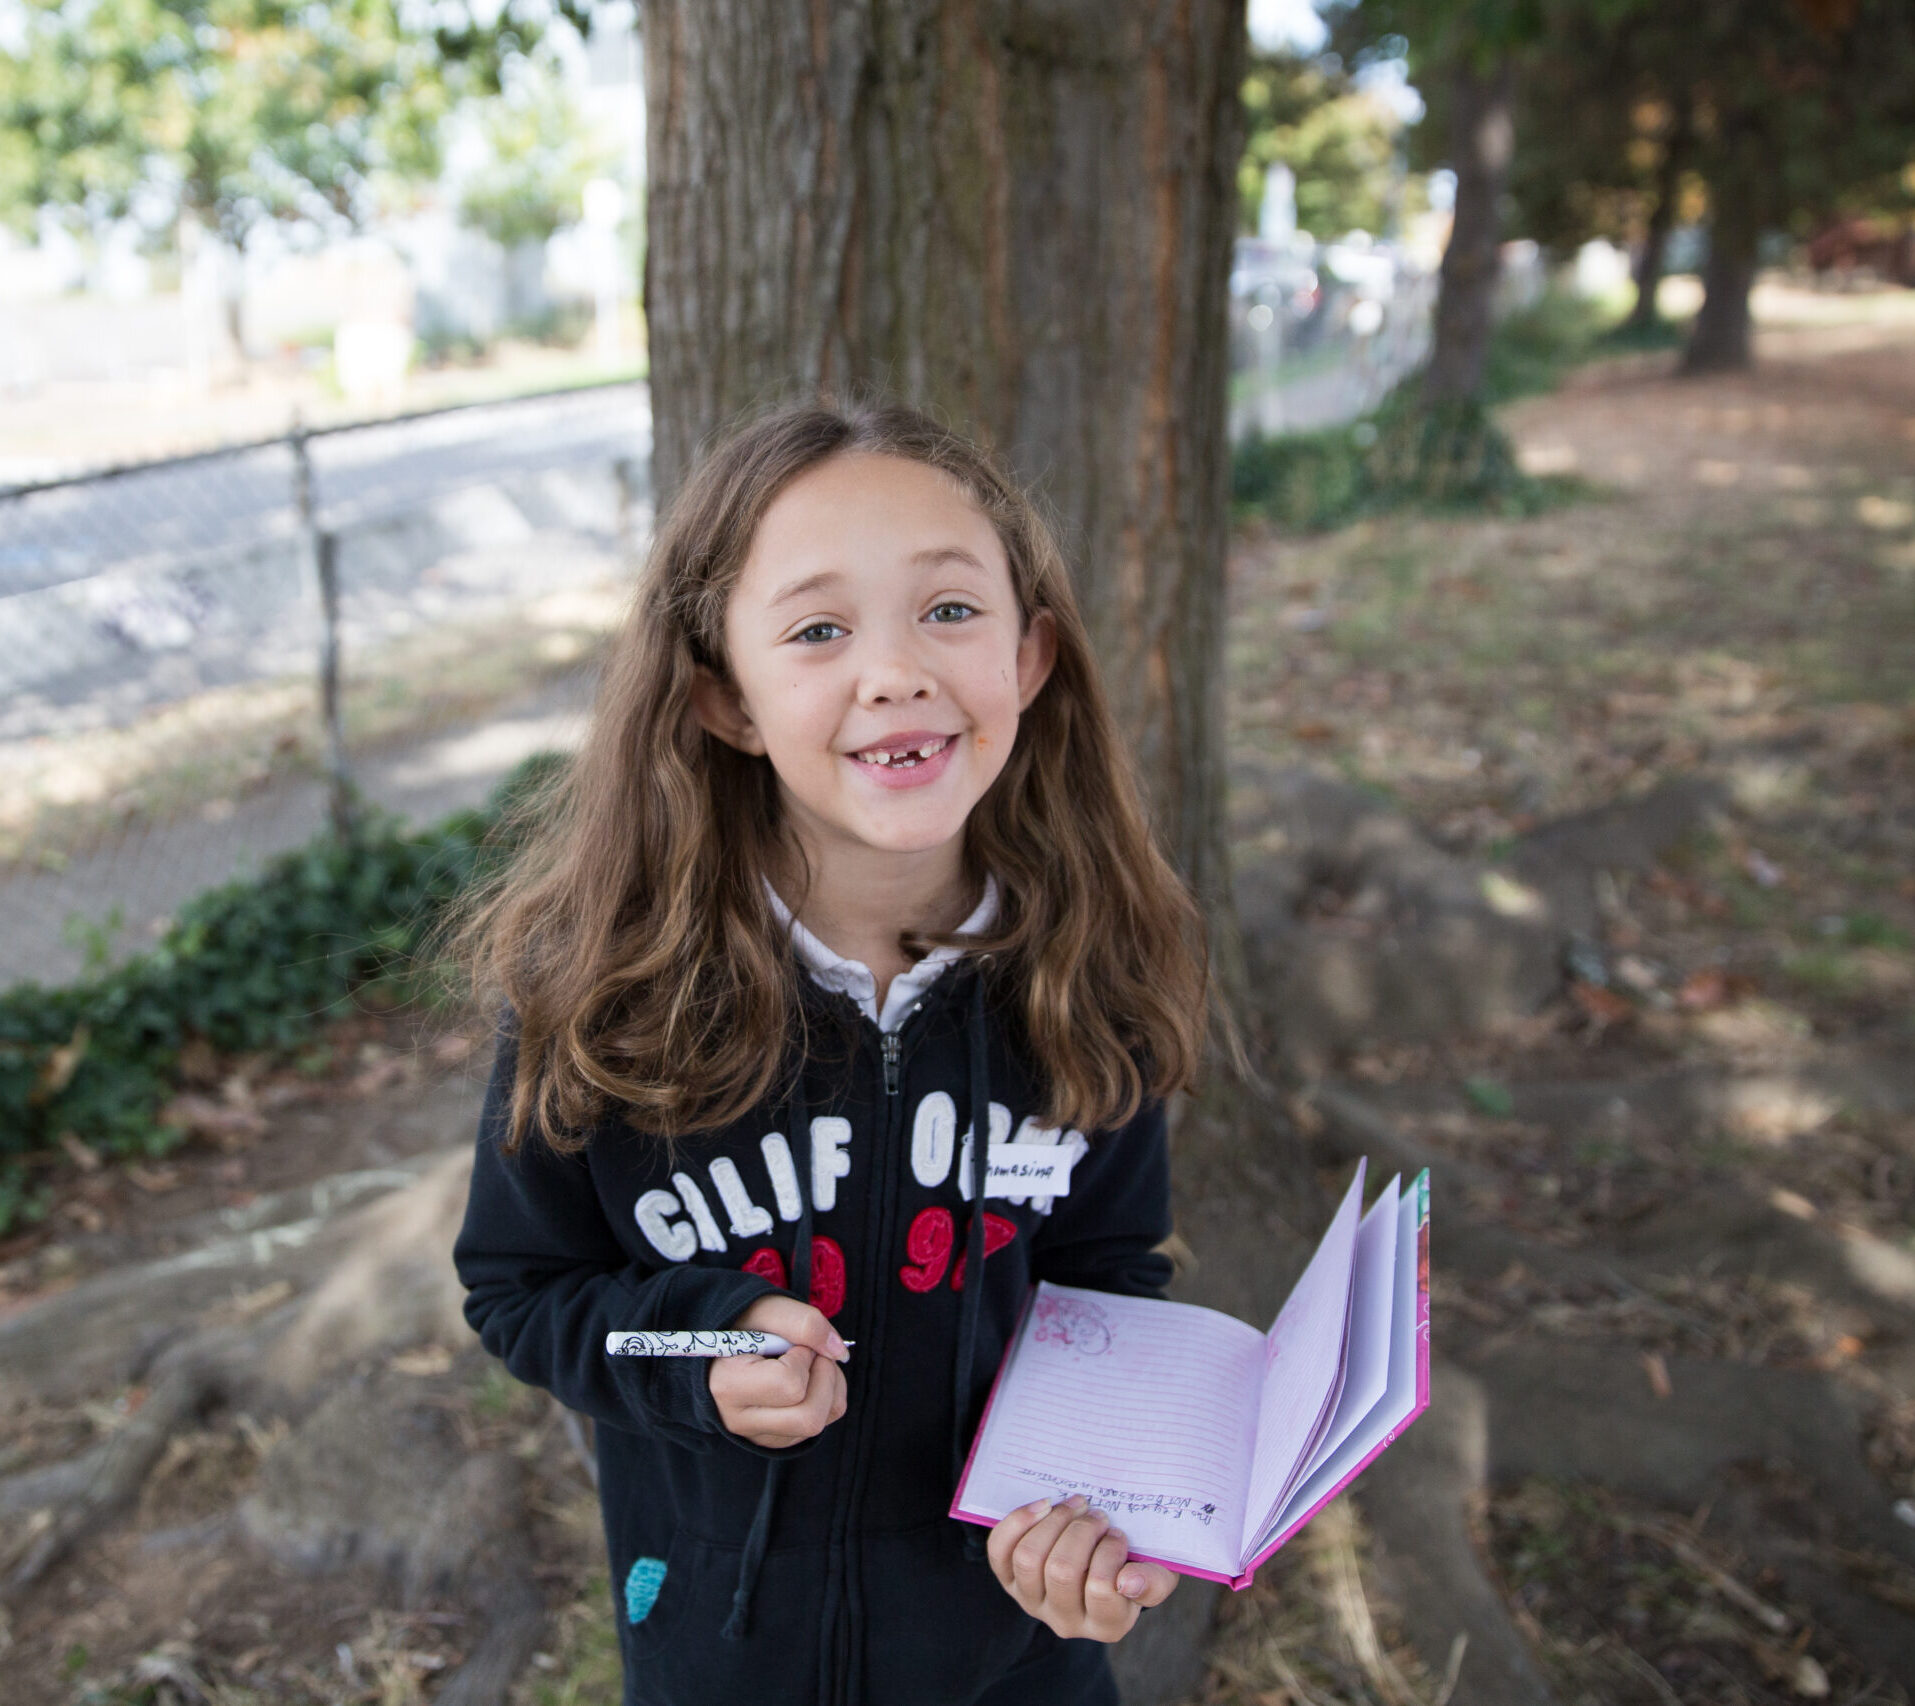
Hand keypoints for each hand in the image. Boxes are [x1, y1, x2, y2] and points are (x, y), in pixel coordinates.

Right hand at [708, 1295, 848, 1447]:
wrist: (725, 1344)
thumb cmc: (745, 1324)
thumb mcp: (768, 1309)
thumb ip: (806, 1323)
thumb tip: (840, 1353)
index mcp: (728, 1385)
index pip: (789, 1385)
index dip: (803, 1357)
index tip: (793, 1343)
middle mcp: (740, 1420)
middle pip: (809, 1417)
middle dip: (825, 1377)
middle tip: (812, 1353)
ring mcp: (759, 1435)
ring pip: (818, 1423)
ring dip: (830, 1386)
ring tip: (811, 1363)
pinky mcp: (777, 1440)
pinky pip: (821, 1425)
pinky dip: (828, 1397)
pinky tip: (810, 1378)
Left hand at [986, 1494, 1178, 1641]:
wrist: (1103, 1562)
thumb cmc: (1133, 1566)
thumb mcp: (1157, 1574)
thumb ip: (1155, 1581)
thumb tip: (1128, 1581)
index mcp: (1107, 1624)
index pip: (1102, 1589)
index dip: (1110, 1553)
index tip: (1119, 1534)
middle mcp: (1066, 1621)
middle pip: (1061, 1571)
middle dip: (1082, 1530)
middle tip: (1098, 1514)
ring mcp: (1033, 1602)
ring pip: (1030, 1558)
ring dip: (1054, 1521)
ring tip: (1075, 1505)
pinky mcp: (1009, 1581)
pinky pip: (1001, 1551)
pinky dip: (1019, 1522)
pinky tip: (1043, 1506)